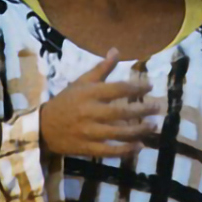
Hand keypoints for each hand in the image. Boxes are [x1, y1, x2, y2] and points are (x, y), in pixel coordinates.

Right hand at [40, 50, 161, 157]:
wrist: (43, 127)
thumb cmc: (66, 101)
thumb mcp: (81, 82)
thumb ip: (101, 68)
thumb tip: (116, 50)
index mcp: (90, 94)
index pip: (118, 89)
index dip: (136, 87)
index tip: (150, 86)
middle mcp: (90, 112)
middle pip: (121, 112)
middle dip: (142, 110)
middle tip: (157, 108)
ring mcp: (89, 132)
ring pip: (118, 133)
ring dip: (138, 131)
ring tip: (153, 126)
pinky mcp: (87, 148)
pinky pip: (109, 151)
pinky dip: (125, 151)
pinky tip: (139, 146)